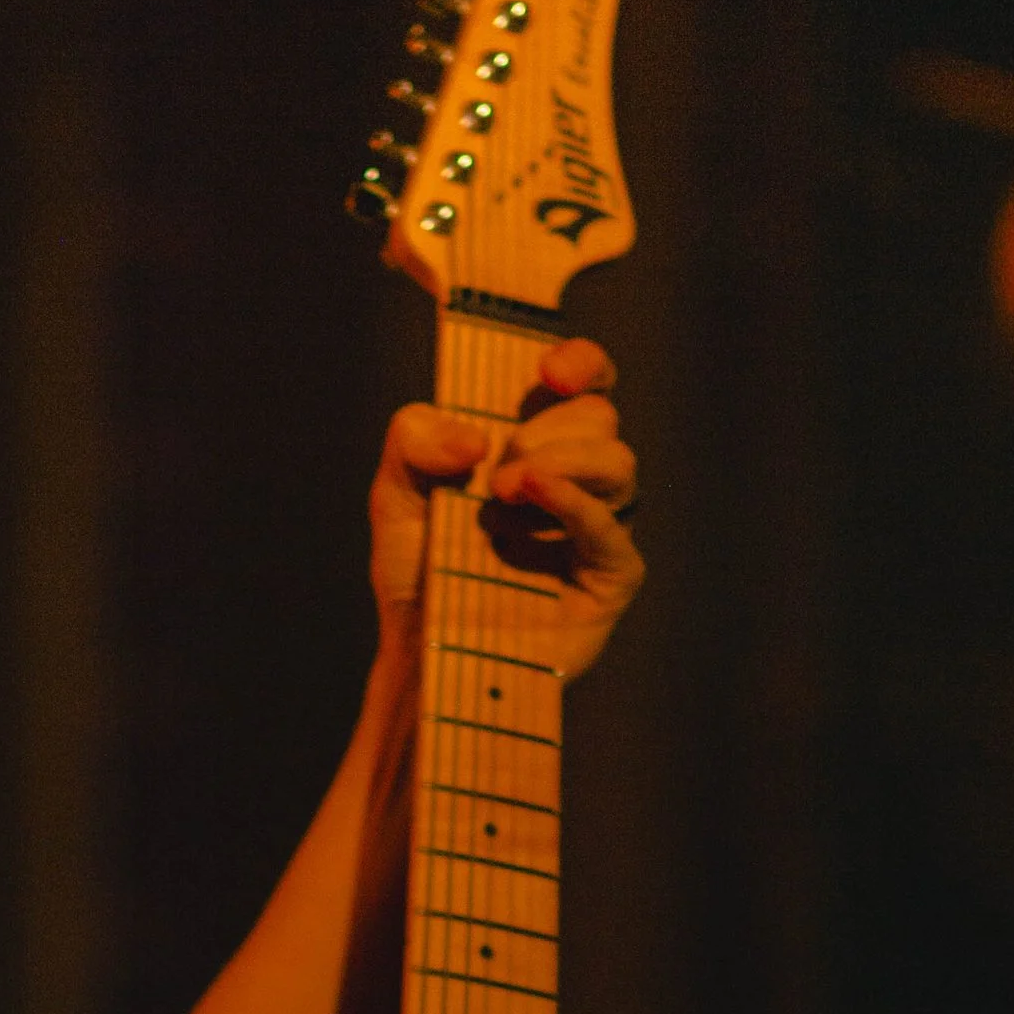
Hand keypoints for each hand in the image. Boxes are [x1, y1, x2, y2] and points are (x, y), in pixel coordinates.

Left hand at [368, 339, 642, 680]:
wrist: (423, 652)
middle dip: (544, 430)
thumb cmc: (419, 569)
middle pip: (599, 416)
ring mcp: (596, 527)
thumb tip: (475, 438)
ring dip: (560, 461)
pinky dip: (573, 503)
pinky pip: (612, 527)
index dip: (581, 362)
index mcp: (536, 443)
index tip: (549, 370)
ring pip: (618, 461)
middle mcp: (575, 478)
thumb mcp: (395, 491)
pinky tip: (531, 496)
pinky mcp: (608, 576)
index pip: (586, 382)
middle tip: (494, 469)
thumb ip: (413, 439)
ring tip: (502, 492)